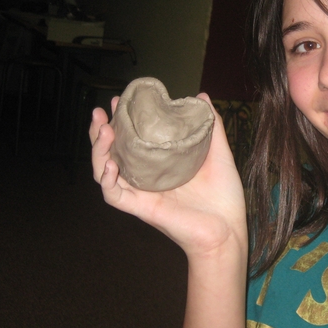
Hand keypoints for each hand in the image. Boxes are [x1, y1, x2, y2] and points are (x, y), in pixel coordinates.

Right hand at [89, 94, 247, 257]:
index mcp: (160, 166)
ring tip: (102, 129)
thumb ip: (212, 127)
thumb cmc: (224, 197)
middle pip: (112, 153)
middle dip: (101, 131)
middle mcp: (146, 178)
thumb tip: (202, 97)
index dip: (123, 120)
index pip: (133, 140)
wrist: (228, 229)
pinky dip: (108, 180)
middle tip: (101, 111)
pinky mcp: (143, 209)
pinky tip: (110, 163)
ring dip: (98, 151)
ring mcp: (142, 194)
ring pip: (105, 172)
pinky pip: (115, 196)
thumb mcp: (219, 154)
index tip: (121, 99)